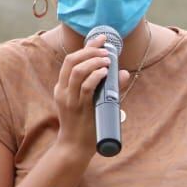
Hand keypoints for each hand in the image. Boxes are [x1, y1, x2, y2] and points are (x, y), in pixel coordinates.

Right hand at [53, 35, 128, 155]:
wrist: (74, 147)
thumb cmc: (85, 125)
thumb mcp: (93, 102)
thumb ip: (107, 87)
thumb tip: (123, 73)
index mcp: (63, 86)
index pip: (71, 60)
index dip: (86, 47)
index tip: (101, 39)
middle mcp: (63, 90)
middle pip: (72, 61)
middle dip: (90, 51)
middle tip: (106, 49)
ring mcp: (69, 99)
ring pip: (77, 71)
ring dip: (94, 62)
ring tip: (107, 60)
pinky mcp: (78, 108)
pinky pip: (86, 87)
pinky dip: (96, 76)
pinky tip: (105, 72)